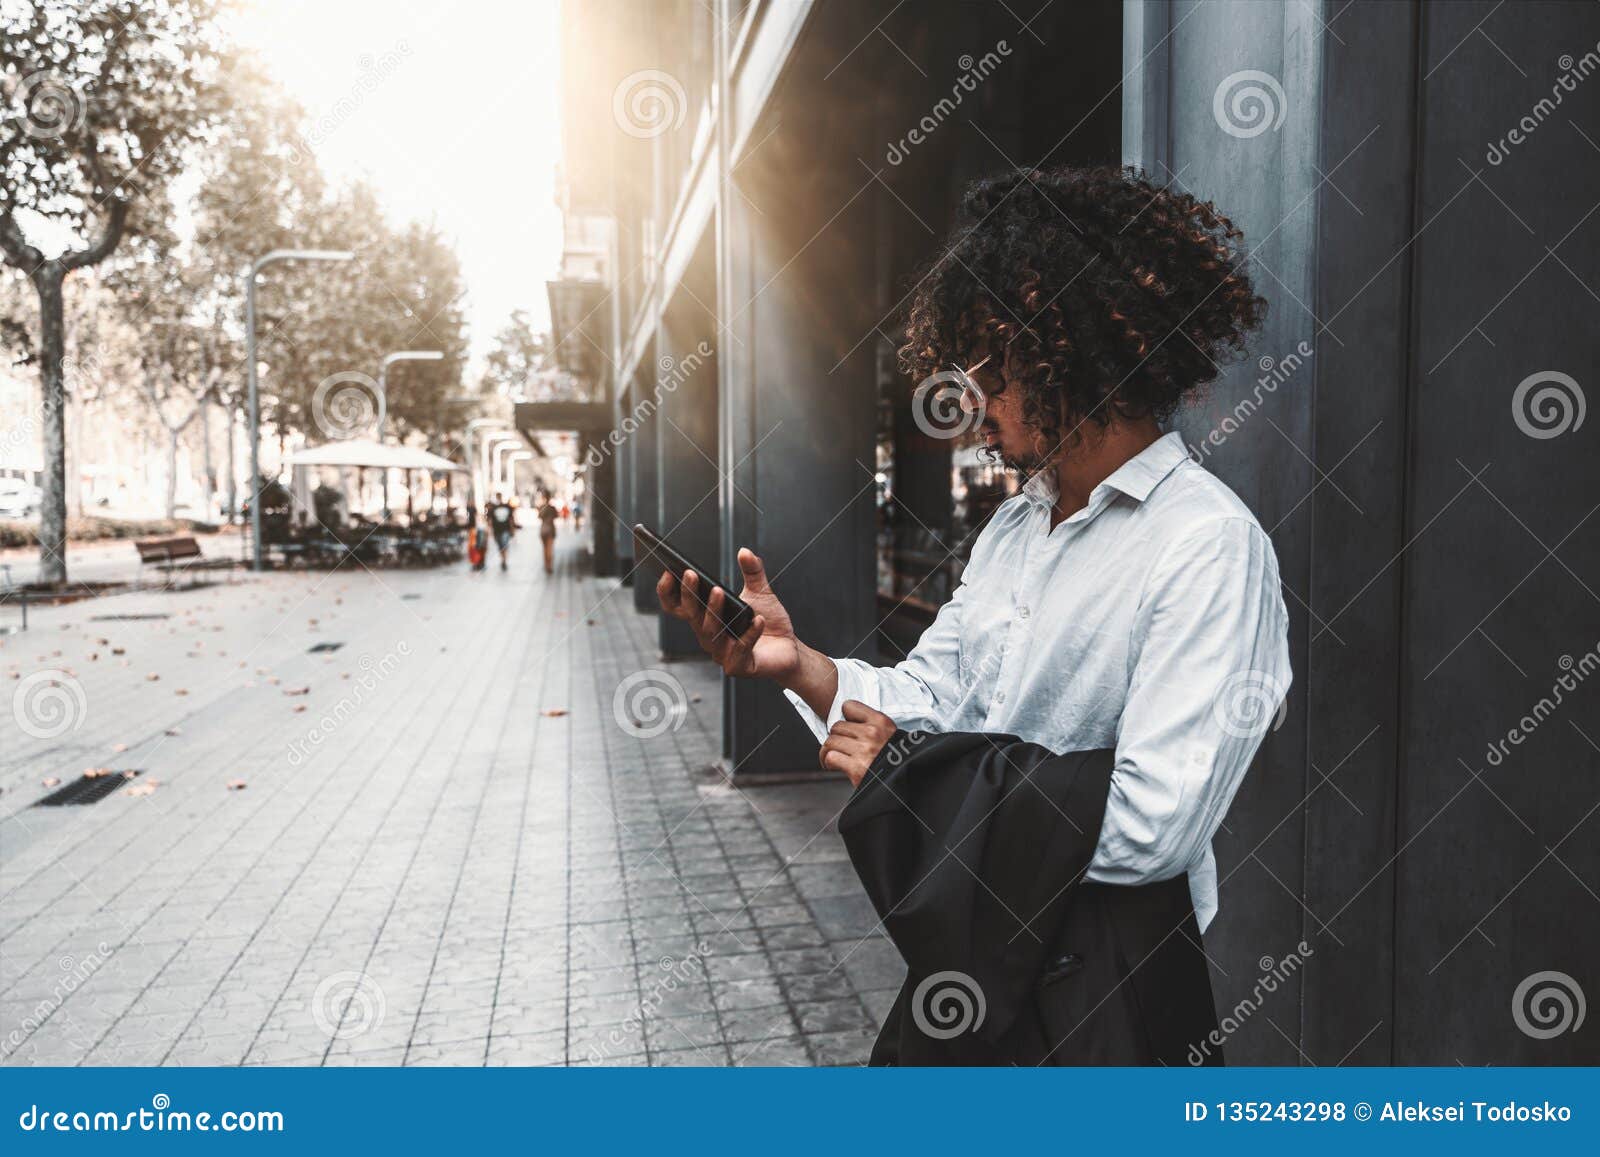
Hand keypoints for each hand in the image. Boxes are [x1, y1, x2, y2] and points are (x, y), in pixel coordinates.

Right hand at [656, 547, 800, 680]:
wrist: (790, 649)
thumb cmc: (769, 622)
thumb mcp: (760, 593)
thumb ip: (752, 572)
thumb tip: (745, 551)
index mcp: (706, 619)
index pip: (679, 608)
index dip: (668, 592)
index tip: (668, 571)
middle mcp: (709, 637)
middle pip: (692, 617)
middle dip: (689, 595)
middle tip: (690, 574)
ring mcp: (722, 654)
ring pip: (711, 633)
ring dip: (713, 611)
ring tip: (719, 592)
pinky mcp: (739, 666)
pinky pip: (740, 649)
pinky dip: (749, 634)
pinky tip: (757, 620)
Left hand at [819, 700, 897, 787]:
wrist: (908, 779)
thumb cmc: (896, 759)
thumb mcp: (889, 733)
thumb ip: (871, 726)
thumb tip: (847, 723)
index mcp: (880, 722)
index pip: (849, 706)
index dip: (845, 717)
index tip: (846, 727)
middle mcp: (872, 733)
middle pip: (837, 726)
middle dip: (835, 737)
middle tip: (839, 746)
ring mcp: (864, 750)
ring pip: (830, 742)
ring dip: (828, 750)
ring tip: (833, 756)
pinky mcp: (856, 768)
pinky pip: (831, 757)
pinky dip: (828, 762)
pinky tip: (832, 766)